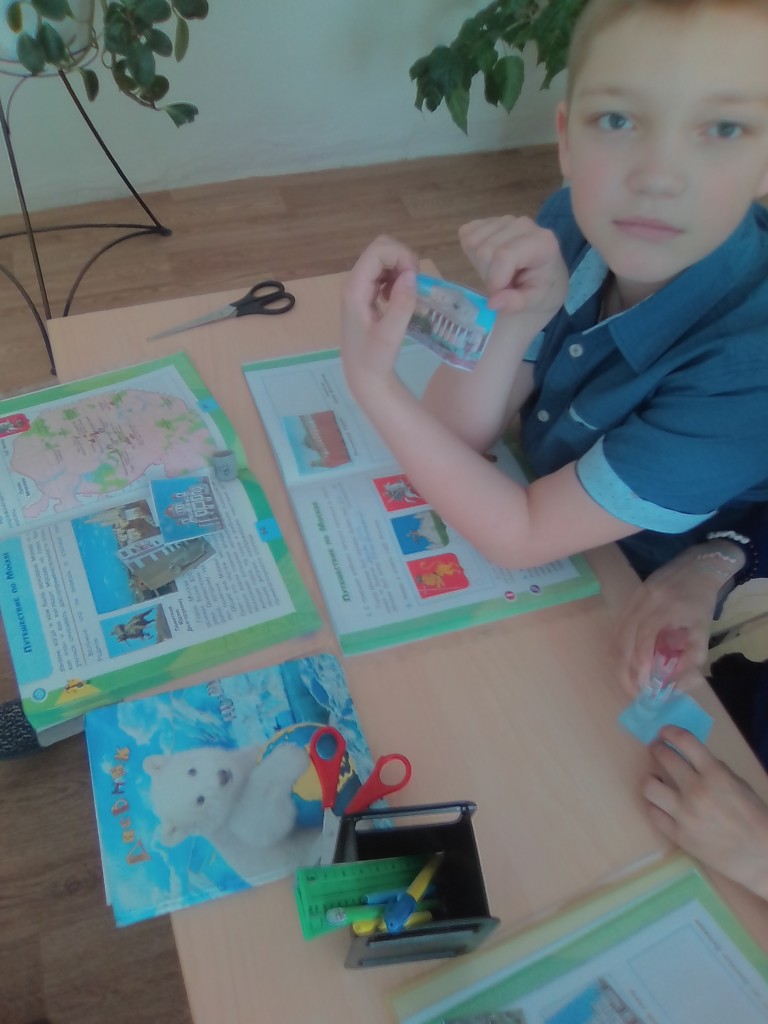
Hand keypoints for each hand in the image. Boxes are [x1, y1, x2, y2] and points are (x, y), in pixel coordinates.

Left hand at [340, 236, 418, 401]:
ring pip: (383, 258)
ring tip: (407, 294)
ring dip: (401, 268)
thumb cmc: (374, 360)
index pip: (378, 251)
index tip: (416, 278)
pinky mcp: (366, 294)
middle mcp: (354, 283)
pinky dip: (397, 278)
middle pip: (380, 248)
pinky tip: (398, 298)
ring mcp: (359, 287)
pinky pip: (384, 272)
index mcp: (354, 289)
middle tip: (413, 285)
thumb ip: (401, 305)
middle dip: (402, 259)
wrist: (364, 377)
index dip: (401, 256)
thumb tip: (412, 275)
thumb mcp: (390, 336)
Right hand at [459, 216, 567, 319]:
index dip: (495, 280)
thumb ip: (515, 303)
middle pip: (485, 250)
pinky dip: (472, 253)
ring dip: (480, 265)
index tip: (498, 297)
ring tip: (498, 273)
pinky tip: (489, 260)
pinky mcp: (490, 220)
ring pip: (473, 242)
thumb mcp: (534, 302)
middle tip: (502, 285)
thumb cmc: (541, 289)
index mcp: (542, 243)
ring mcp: (506, 219)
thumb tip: (493, 302)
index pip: (504, 256)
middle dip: (488, 275)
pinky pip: (467, 234)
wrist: (542, 275)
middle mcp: (524, 224)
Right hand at [616, 546, 730, 695]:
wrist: (695, 567)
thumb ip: (692, 656)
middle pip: (624, 638)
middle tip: (633, 691)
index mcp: (667, 607)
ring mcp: (633, 598)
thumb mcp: (704, 630)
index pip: (645, 635)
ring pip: (616, 635)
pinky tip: (622, 664)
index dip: (641, 660)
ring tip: (627, 681)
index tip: (645, 683)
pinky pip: (616, 628)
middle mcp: (645, 600)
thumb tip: (674, 682)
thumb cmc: (701, 601)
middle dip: (625, 669)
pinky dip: (616, 650)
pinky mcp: (628, 600)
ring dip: (618, 661)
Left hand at [644, 727, 767, 897]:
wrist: (760, 855)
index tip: (664, 732)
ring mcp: (684, 814)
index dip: (670, 732)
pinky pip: (653, 813)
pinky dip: (655, 806)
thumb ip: (713, 768)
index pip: (685, 741)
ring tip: (656, 781)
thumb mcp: (738, 783)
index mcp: (715, 774)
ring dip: (651, 779)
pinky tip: (661, 804)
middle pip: (663, 758)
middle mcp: (696, 791)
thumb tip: (689, 757)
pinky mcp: (678, 835)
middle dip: (658, 749)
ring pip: (649, 786)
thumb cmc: (752, 815)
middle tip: (658, 749)